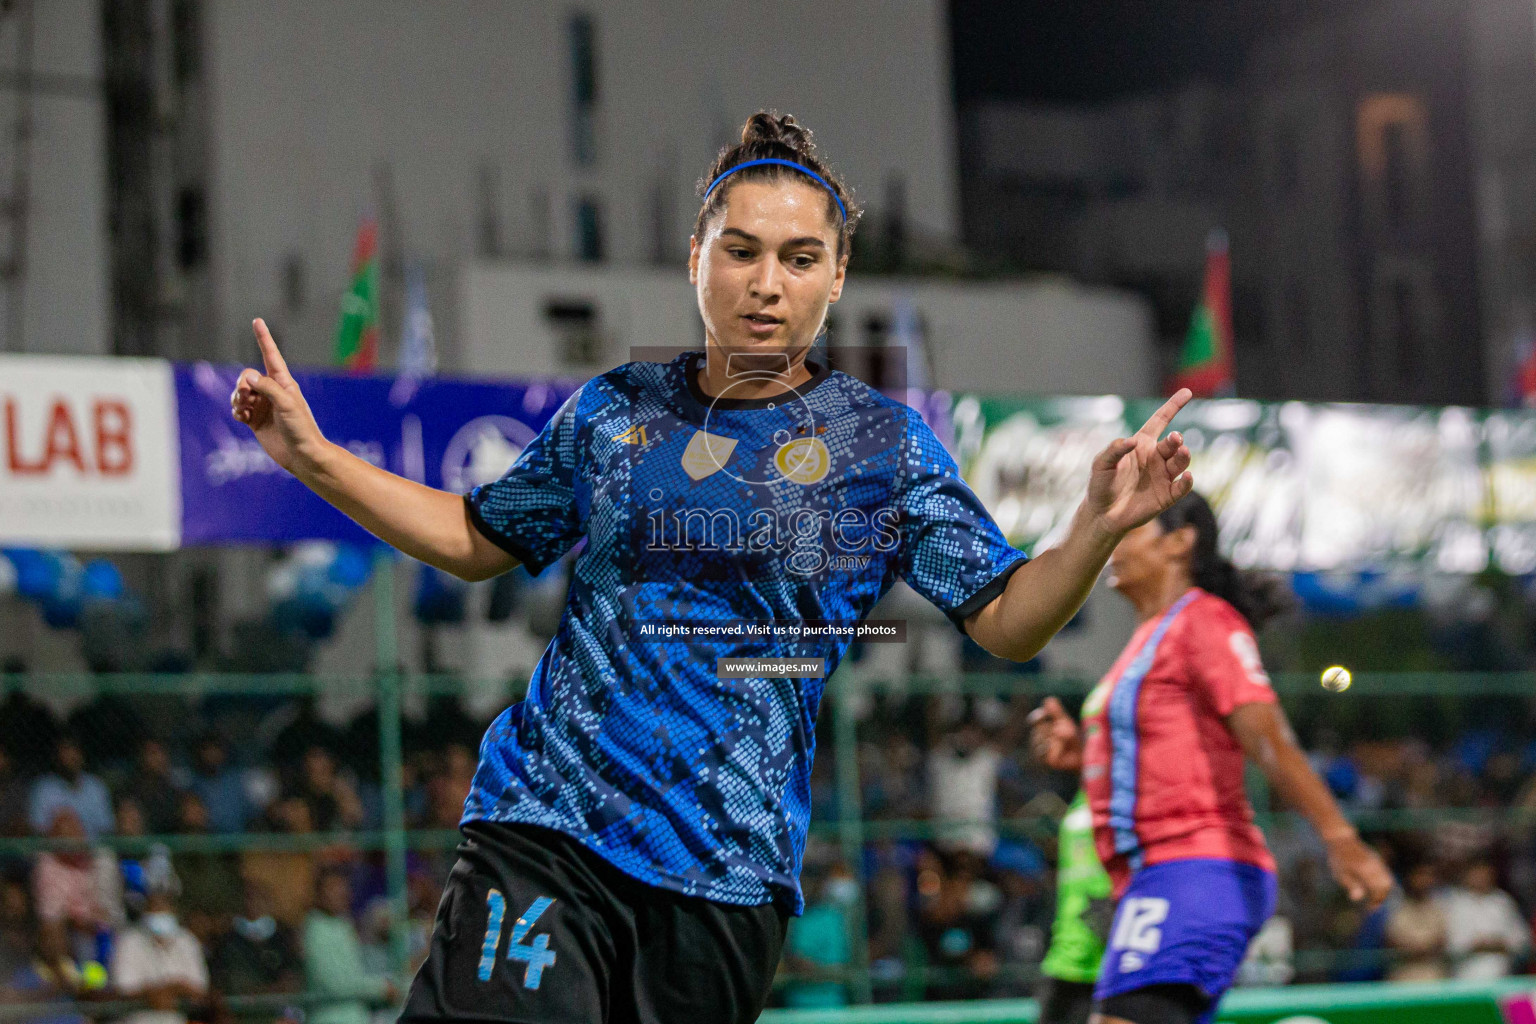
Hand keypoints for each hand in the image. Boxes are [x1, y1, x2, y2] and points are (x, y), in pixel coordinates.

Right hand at [231, 319, 328, 476]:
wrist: (301, 455)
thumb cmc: (301, 428)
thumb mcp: (287, 404)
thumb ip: (268, 388)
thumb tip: (249, 378)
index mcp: (284, 383)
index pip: (271, 355)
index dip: (263, 338)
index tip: (257, 321)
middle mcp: (272, 392)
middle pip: (247, 376)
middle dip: (241, 384)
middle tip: (247, 397)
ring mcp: (263, 406)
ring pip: (239, 393)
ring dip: (237, 399)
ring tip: (244, 409)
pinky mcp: (256, 421)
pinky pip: (238, 409)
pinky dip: (237, 411)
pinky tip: (243, 418)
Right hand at [1026, 697, 1082, 772]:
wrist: (1080, 755)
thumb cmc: (1072, 738)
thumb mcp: (1065, 722)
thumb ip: (1056, 712)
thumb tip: (1048, 699)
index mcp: (1041, 729)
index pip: (1035, 720)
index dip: (1038, 717)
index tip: (1044, 713)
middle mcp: (1038, 739)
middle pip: (1039, 730)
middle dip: (1053, 729)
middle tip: (1065, 731)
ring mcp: (1040, 750)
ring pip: (1042, 739)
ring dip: (1055, 738)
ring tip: (1065, 740)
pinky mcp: (1044, 759)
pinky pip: (1045, 750)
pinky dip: (1053, 747)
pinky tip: (1057, 746)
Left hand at [1082, 389, 1194, 536]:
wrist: (1102, 514)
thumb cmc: (1100, 484)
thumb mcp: (1100, 464)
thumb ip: (1113, 450)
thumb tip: (1132, 441)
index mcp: (1142, 444)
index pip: (1160, 421)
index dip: (1173, 407)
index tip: (1187, 392)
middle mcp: (1156, 458)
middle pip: (1172, 443)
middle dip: (1176, 439)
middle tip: (1175, 439)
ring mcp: (1163, 476)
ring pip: (1180, 462)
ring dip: (1183, 456)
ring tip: (1181, 451)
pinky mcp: (1167, 496)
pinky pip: (1182, 487)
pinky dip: (1187, 482)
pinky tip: (1188, 476)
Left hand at [1325, 833, 1393, 908]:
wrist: (1341, 840)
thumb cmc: (1338, 859)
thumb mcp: (1340, 873)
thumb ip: (1350, 885)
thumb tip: (1356, 899)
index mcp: (1366, 870)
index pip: (1377, 890)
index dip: (1375, 902)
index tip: (1369, 910)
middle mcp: (1375, 866)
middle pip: (1386, 886)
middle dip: (1381, 897)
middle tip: (1371, 905)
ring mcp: (1378, 862)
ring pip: (1388, 880)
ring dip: (1383, 891)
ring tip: (1372, 899)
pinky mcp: (1378, 860)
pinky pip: (1385, 875)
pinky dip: (1382, 884)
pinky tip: (1372, 889)